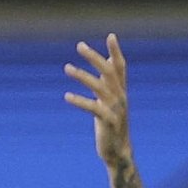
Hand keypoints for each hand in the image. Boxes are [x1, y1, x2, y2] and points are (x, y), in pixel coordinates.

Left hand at [62, 33, 134, 167]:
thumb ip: (108, 82)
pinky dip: (80, 101)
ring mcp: (115, 109)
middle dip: (94, 57)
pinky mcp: (108, 122)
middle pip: (109, 72)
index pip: (120, 67)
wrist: (117, 152)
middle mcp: (120, 97)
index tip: (110, 35)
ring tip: (66, 68)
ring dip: (82, 75)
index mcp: (120, 91)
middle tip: (79, 45)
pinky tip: (67, 96)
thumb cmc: (111, 125)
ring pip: (99, 86)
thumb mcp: (109, 101)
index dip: (116, 51)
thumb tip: (107, 61)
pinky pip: (93, 107)